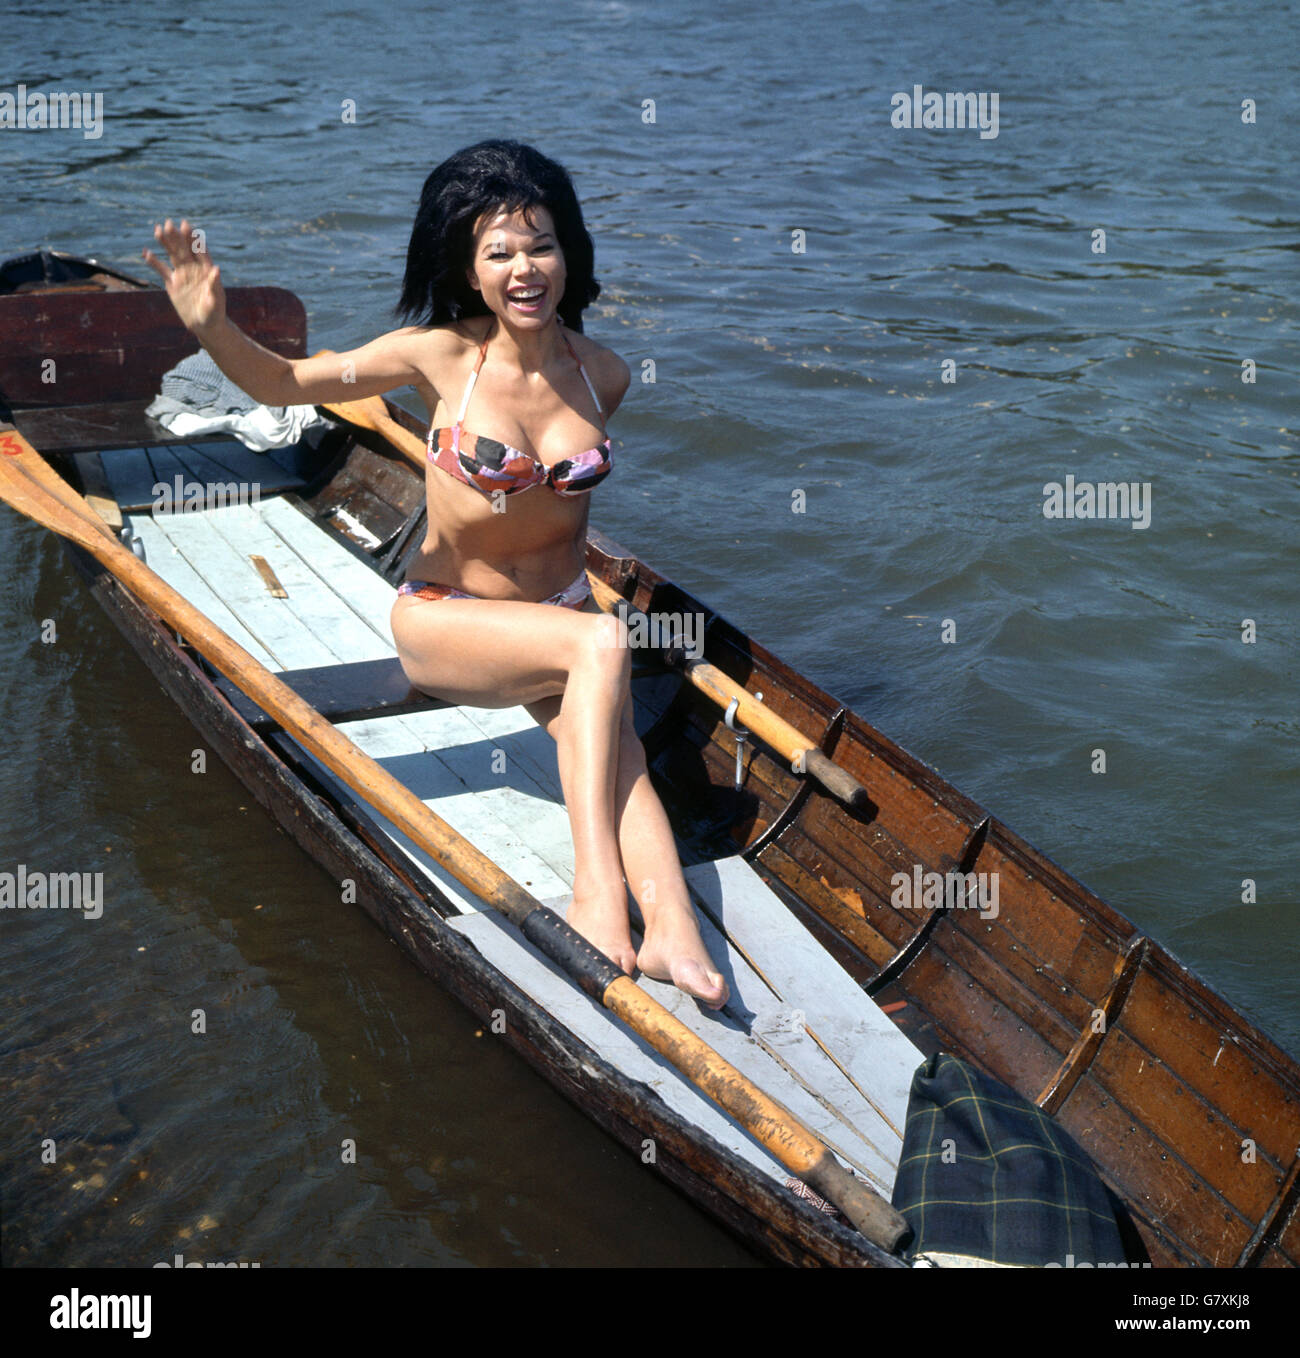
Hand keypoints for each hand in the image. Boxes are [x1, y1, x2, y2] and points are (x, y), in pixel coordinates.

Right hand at [143, 218, 225, 335]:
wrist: (205, 325)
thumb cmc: (214, 313)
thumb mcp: (215, 300)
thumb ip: (215, 285)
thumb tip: (217, 269)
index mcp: (206, 270)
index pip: (199, 250)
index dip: (193, 238)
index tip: (186, 225)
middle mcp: (194, 269)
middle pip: (183, 249)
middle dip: (176, 236)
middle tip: (169, 223)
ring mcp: (182, 275)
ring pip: (172, 255)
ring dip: (165, 243)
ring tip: (158, 229)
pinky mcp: (172, 284)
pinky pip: (161, 270)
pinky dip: (154, 262)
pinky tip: (146, 252)